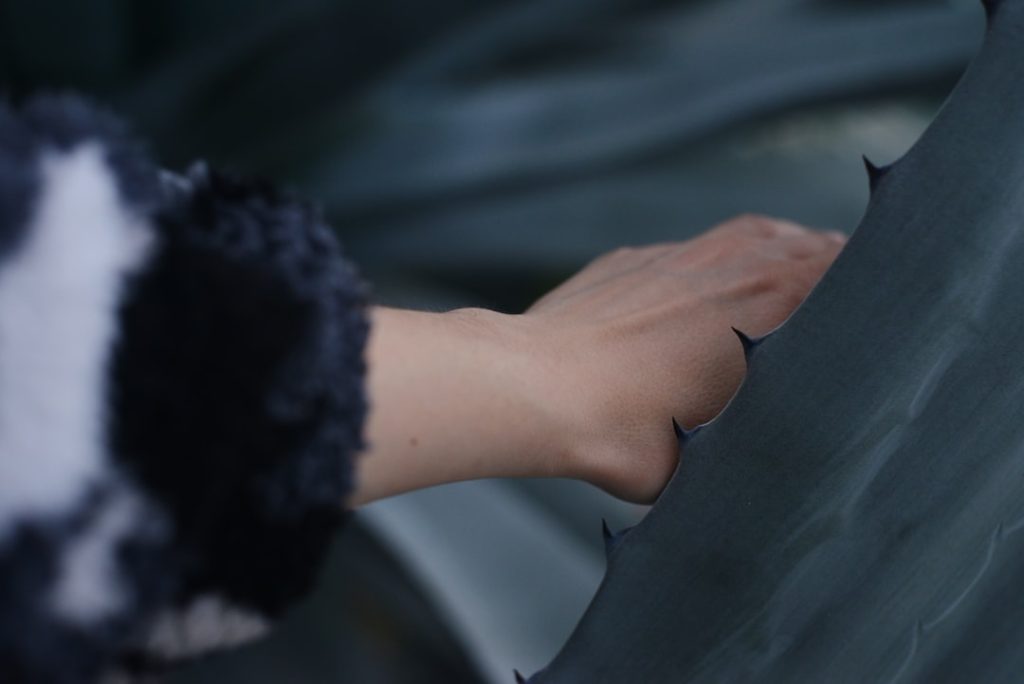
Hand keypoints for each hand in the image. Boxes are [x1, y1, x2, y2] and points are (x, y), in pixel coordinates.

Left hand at [522, 214, 844, 502]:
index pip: (847, 269)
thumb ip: (753, 438)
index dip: (867, 281)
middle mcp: (734, 264)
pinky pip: (691, 251)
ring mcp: (680, 254)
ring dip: (775, 252)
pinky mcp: (632, 259)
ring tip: (783, 276)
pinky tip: (698, 296)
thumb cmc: (626, 432)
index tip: (875, 300)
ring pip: (752, 236)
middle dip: (828, 264)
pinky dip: (709, 265)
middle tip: (838, 288)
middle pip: (806, 245)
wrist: (538, 388)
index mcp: (771, 304)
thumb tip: (761, 447)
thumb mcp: (714, 458)